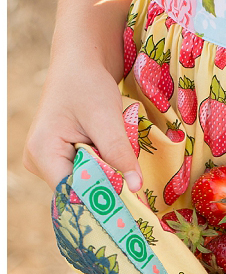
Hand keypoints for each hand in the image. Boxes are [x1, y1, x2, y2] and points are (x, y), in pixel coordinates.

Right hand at [24, 59, 140, 190]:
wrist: (80, 65)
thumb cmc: (88, 84)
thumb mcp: (106, 118)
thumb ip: (119, 154)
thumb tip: (135, 187)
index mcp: (43, 152)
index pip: (73, 193)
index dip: (102, 202)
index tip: (131, 208)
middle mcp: (39, 162)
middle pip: (79, 193)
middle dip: (108, 193)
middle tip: (138, 198)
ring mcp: (49, 163)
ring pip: (85, 187)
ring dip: (108, 183)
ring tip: (129, 178)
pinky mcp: (62, 161)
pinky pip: (86, 177)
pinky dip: (105, 175)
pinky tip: (120, 170)